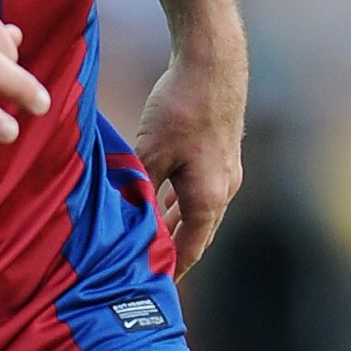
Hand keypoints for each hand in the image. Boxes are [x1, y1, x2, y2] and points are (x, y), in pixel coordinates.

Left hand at [134, 34, 246, 273]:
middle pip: (197, 234)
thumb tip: (123, 219)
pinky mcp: (222, 152)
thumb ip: (139, 190)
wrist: (212, 62)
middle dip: (172, 252)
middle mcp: (225, 189)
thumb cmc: (182, 106)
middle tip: (147, 270)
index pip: (189, 249)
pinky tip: (159, 199)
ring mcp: (227, 170)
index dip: (170, 270)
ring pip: (198, 210)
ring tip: (149, 240)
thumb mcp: (150, 152)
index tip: (152, 288)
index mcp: (209, 198)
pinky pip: (200, 189)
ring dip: (175, 225)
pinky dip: (180, 201)